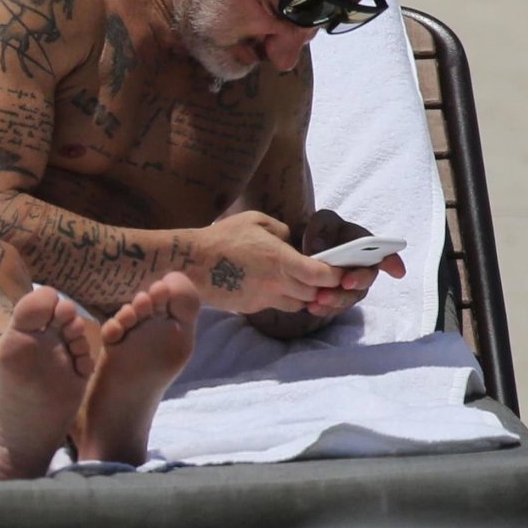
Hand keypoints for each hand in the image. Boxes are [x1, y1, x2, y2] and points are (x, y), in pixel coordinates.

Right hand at [195, 210, 345, 314]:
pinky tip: (267, 286)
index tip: (337, 270)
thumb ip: (282, 231)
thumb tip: (291, 243)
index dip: (335, 276)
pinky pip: (275, 306)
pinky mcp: (251, 307)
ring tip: (292, 281)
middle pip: (314, 294)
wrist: (190, 261)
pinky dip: (279, 298)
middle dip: (320, 287)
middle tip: (317, 276)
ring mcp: (264, 298)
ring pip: (298, 304)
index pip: (323, 276)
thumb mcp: (255, 220)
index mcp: (282, 260)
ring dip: (301, 295)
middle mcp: (277, 283)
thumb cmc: (222, 237)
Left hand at [299, 209, 406, 316]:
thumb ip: (323, 227)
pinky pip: (334, 308)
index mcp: (366, 247)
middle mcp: (362, 269)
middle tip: (345, 282)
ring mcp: (349, 286)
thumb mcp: (321, 221)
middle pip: (366, 280)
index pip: (386, 255)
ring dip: (338, 300)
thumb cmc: (320, 231)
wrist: (301, 245)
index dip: (393, 263)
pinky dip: (325, 309)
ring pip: (350, 297)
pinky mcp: (335, 298)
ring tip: (321, 298)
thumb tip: (319, 246)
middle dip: (358, 281)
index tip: (397, 271)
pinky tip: (313, 307)